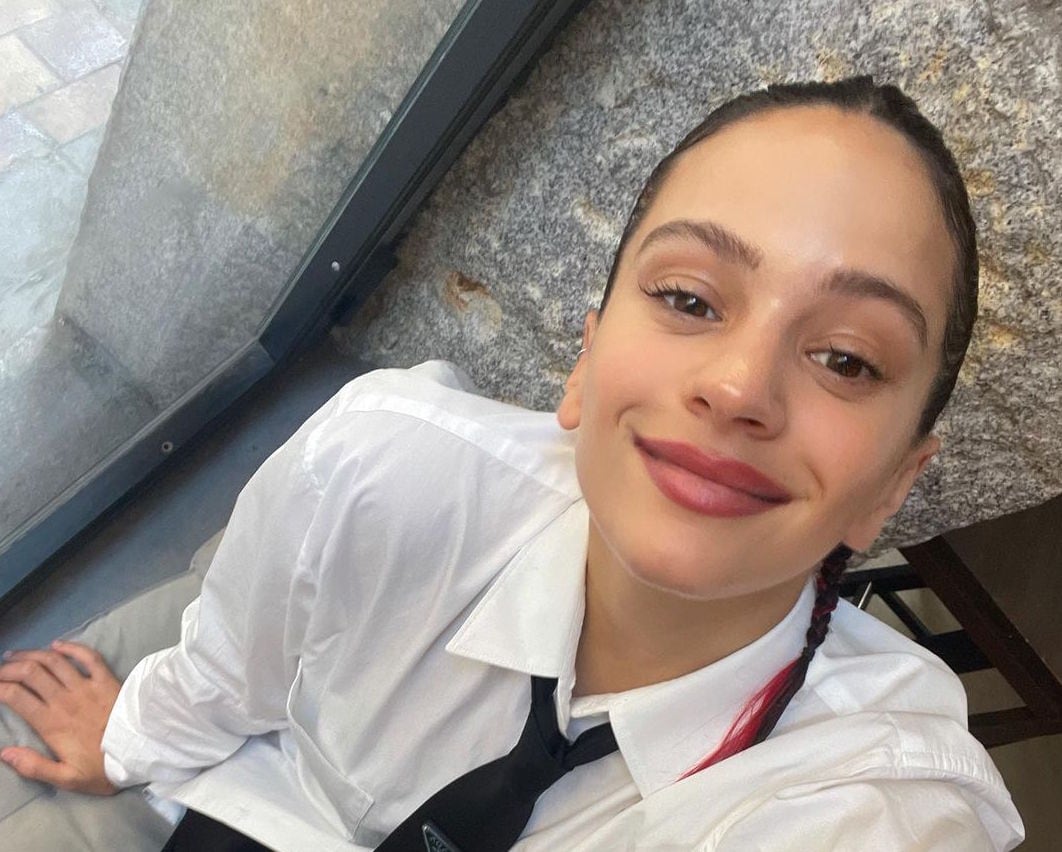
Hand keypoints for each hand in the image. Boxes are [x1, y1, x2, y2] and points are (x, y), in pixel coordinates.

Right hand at [0, 640, 119, 794]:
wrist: (143, 752)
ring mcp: (87, 686)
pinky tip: (58, 644)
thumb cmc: (104, 768)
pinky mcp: (107, 680)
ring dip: (32, 654)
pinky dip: (71, 647)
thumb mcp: (67, 778)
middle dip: (10, 667)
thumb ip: (34, 766)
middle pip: (31, 673)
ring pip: (55, 661)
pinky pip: (88, 656)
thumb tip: (4, 753)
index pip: (16, 696)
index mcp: (52, 723)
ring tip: (15, 655)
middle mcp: (66, 699)